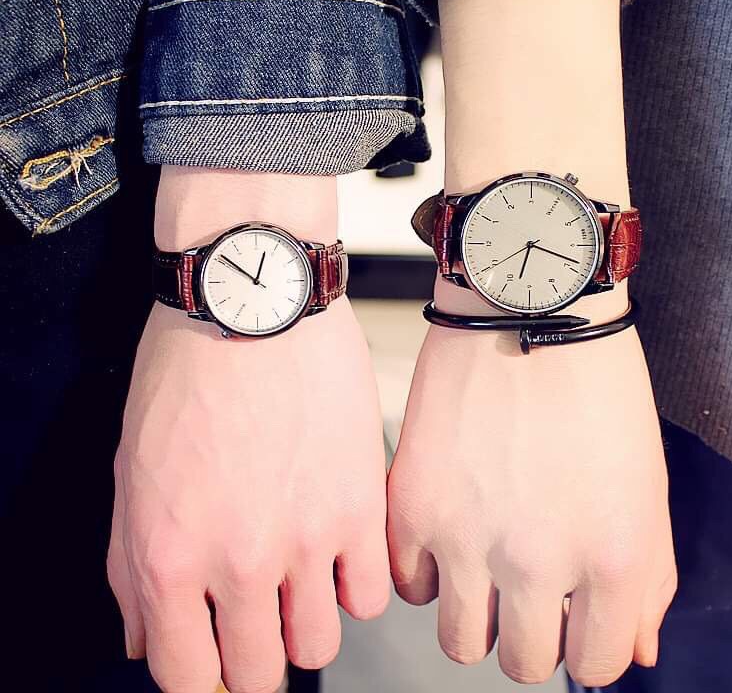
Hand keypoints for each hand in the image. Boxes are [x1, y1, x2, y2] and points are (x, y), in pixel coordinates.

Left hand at [107, 296, 389, 692]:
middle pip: (259, 673)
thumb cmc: (188, 373)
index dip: (203, 679)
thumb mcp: (132, 469)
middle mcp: (238, 561)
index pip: (188, 676)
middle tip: (258, 617)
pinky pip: (372, 594)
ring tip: (302, 576)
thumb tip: (143, 639)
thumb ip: (130, 567)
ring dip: (306, 620)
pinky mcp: (360, 505)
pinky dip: (355, 584)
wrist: (254, 304)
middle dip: (253, 655)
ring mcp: (306, 538)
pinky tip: (341, 548)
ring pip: (319, 644)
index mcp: (169, 557)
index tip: (216, 659)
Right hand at [388, 290, 675, 686]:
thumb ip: (649, 580)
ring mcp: (470, 538)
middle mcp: (542, 562)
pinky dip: (425, 569)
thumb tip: (633, 650)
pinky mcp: (413, 506)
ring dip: (475, 612)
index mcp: (615, 559)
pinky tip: (445, 530)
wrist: (526, 308)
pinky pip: (407, 585)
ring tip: (480, 562)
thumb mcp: (646, 484)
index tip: (573, 617)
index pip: (598, 665)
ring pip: (460, 642)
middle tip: (525, 585)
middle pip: (523, 663)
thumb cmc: (594, 385)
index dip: (587, 644)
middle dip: (530, 632)